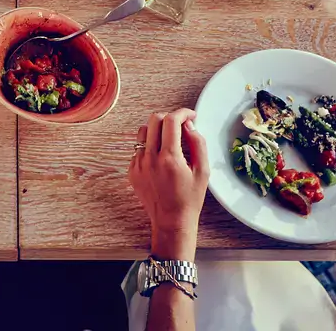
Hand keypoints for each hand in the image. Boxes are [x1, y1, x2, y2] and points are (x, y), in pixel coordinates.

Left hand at [128, 109, 208, 260]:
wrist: (171, 221)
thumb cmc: (190, 198)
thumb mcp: (203, 171)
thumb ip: (198, 143)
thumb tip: (188, 125)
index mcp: (170, 158)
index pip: (171, 120)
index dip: (182, 113)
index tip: (191, 115)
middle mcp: (150, 158)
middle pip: (154, 120)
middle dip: (169, 118)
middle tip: (180, 126)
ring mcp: (138, 164)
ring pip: (143, 131)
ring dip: (156, 130)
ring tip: (169, 141)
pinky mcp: (132, 170)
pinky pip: (138, 148)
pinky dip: (150, 146)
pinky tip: (161, 158)